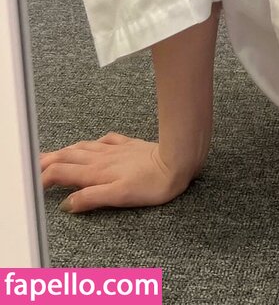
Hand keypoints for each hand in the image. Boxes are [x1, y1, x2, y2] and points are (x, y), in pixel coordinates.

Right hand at [40, 131, 199, 213]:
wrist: (177, 161)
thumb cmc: (152, 183)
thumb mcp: (119, 197)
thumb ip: (91, 198)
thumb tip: (68, 203)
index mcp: (97, 172)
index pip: (64, 172)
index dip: (46, 177)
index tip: (36, 185)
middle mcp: (103, 158)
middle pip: (70, 156)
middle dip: (51, 160)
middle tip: (37, 164)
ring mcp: (116, 150)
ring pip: (85, 147)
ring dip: (67, 150)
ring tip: (56, 153)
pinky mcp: (130, 145)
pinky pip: (107, 140)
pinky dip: (95, 143)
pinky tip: (96, 144)